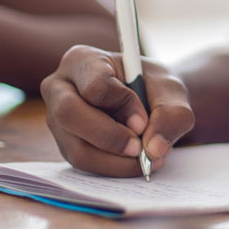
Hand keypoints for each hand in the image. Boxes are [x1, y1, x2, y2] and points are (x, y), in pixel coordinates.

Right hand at [41, 45, 194, 176]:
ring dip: (116, 160)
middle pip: (69, 114)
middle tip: (141, 149)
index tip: (144, 120)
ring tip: (146, 158)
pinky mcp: (65, 144)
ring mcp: (57, 119)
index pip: (95, 86)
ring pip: (77, 148)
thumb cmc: (154, 87)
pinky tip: (134, 162)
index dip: (123, 106)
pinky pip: (84, 164)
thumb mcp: (172, 91)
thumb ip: (171, 114)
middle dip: (110, 137)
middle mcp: (60, 87)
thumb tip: (154, 148)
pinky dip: (113, 168)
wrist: (150, 102)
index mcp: (82, 60)